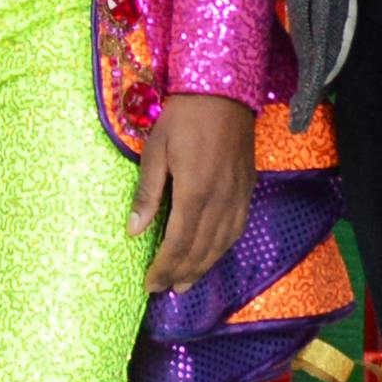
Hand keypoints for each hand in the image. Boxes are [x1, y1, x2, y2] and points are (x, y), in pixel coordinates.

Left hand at [136, 92, 258, 294]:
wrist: (224, 92)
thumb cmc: (183, 117)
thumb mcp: (155, 150)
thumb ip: (147, 193)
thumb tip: (133, 230)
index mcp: (195, 192)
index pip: (179, 243)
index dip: (164, 268)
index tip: (150, 284)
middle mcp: (221, 200)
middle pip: (201, 249)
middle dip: (181, 273)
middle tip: (163, 289)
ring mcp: (239, 196)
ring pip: (222, 243)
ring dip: (203, 267)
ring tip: (185, 282)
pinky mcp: (248, 189)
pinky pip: (237, 229)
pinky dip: (222, 248)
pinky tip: (212, 255)